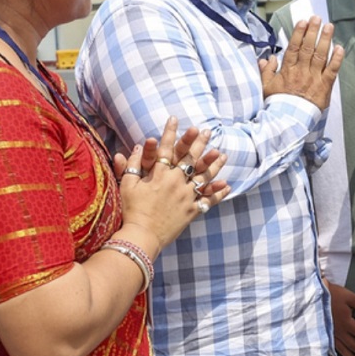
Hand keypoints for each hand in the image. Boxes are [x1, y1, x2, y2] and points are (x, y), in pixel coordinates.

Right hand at [114, 116, 230, 251]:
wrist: (142, 236)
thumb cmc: (132, 211)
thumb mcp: (128, 185)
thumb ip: (132, 165)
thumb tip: (138, 146)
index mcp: (160, 174)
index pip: (166, 148)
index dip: (170, 132)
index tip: (175, 118)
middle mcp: (176, 182)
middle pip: (190, 158)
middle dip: (198, 143)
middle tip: (206, 131)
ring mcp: (186, 196)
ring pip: (204, 176)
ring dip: (214, 165)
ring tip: (222, 154)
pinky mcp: (192, 211)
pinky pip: (208, 201)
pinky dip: (217, 193)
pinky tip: (227, 186)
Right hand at [258, 15, 343, 109]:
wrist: (289, 122)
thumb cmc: (278, 104)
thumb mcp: (266, 87)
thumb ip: (266, 71)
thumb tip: (267, 58)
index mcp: (288, 70)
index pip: (294, 47)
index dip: (299, 33)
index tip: (303, 21)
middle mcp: (301, 71)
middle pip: (308, 47)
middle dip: (313, 31)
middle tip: (317, 18)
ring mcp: (314, 78)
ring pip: (320, 55)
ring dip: (325, 40)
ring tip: (329, 26)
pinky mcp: (324, 87)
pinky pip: (332, 70)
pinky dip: (336, 59)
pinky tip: (340, 48)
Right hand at [325, 280, 354, 355]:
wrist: (313, 295)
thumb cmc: (331, 295)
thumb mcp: (350, 297)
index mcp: (347, 323)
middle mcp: (339, 331)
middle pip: (353, 345)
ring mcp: (330, 334)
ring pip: (341, 348)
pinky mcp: (322, 333)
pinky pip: (329, 347)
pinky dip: (333, 354)